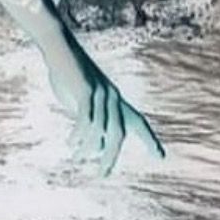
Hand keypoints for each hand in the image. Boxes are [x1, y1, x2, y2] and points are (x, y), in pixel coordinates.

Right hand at [45, 38, 164, 175]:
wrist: (59, 46)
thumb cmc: (67, 73)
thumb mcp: (79, 98)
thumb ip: (90, 115)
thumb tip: (94, 143)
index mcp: (114, 99)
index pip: (137, 121)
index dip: (148, 139)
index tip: (160, 156)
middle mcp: (112, 97)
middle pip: (120, 133)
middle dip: (112, 155)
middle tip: (102, 174)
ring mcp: (100, 94)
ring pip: (102, 129)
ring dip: (89, 148)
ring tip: (77, 159)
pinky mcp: (86, 91)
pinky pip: (86, 118)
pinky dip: (79, 134)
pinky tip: (71, 142)